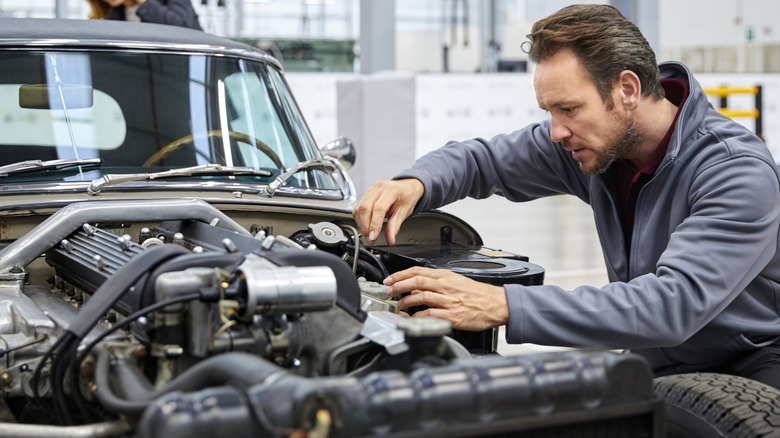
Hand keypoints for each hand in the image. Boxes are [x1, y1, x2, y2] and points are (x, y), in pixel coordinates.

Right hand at [352, 179, 423, 244]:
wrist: (406, 188)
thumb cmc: (407, 197)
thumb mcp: (405, 211)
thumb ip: (395, 226)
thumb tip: (390, 239)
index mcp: (390, 190)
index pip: (379, 208)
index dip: (374, 225)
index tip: (373, 237)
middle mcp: (378, 188)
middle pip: (365, 208)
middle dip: (366, 226)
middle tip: (371, 238)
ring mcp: (370, 190)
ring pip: (359, 208)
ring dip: (361, 224)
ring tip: (369, 234)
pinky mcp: (365, 195)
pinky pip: (358, 208)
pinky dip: (360, 219)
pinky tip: (366, 226)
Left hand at [385, 267, 508, 330]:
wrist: (495, 304)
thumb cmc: (476, 294)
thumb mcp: (456, 281)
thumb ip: (436, 283)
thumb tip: (416, 286)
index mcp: (446, 276)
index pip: (418, 271)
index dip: (400, 275)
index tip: (389, 279)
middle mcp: (446, 286)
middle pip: (417, 281)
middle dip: (399, 285)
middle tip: (388, 290)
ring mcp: (449, 301)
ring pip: (421, 296)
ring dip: (406, 300)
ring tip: (399, 305)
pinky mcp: (453, 315)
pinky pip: (431, 313)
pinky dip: (419, 315)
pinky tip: (413, 317)